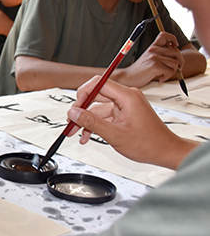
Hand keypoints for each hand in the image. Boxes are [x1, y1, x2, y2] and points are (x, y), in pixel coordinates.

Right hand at [66, 77, 196, 169]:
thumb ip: (92, 122)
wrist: (165, 152)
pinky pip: (105, 115)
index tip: (75, 107)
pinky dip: (96, 124)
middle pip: (96, 96)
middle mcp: (127, 97)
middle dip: (82, 110)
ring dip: (87, 121)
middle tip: (71, 122)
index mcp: (128, 96)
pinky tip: (88, 134)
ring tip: (78, 133)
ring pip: (99, 108)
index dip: (83, 93)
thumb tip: (74, 113)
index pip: (99, 83)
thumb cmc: (149, 144)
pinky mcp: (125, 113)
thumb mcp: (115, 135)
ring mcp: (126, 105)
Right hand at [118, 32, 182, 86]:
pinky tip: (160, 78)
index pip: (165, 35)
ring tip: (164, 74)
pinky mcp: (155, 65)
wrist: (128, 77)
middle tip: (173, 68)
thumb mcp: (149, 58)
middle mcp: (153, 50)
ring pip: (175, 63)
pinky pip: (170, 71)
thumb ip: (160, 55)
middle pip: (176, 52)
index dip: (173, 39)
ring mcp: (154, 57)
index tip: (174, 46)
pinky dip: (167, 76)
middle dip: (179, 62)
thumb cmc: (140, 70)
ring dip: (172, 71)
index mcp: (152, 47)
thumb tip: (177, 58)